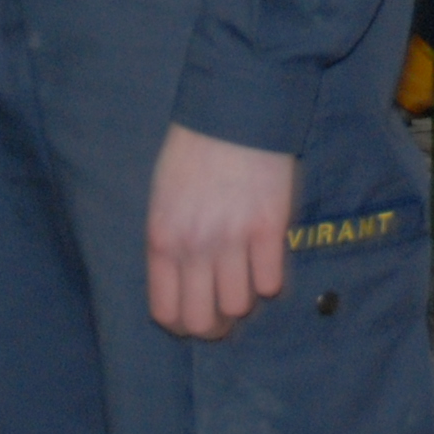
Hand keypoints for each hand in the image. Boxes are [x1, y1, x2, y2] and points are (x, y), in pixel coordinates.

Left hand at [144, 123, 293, 340]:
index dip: (182, 325)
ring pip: (239, 306)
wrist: (234, 108)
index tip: (194, 318)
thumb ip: (170, 243)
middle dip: (215, 326)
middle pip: (203, 321)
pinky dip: (269, 279)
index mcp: (162, 239)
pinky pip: (271, 283)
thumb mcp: (162, 197)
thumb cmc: (193, 150)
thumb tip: (184, 283)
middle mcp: (195, 246)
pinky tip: (265, 259)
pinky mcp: (270, 229)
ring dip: (244, 299)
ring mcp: (234, 239)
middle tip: (224, 312)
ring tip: (246, 279)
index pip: (166, 312)